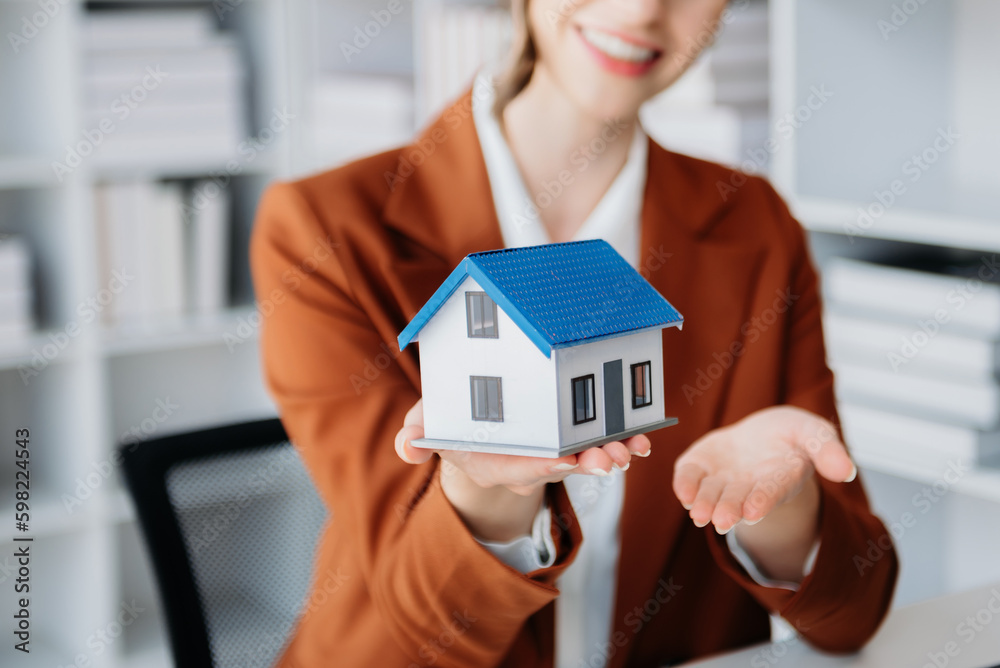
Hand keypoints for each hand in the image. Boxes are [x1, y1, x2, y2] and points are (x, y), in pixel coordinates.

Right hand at [394, 398, 651, 540]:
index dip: (542, 466)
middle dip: (588, 463)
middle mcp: (532, 462)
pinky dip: (623, 439)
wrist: (480, 431)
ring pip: (589, 457)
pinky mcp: (577, 439)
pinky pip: (603, 441)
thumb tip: (407, 448)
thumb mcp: (432, 429)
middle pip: (563, 466)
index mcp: (497, 461)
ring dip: (613, 453)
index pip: (520, 468)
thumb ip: (419, 437)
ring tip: (634, 448)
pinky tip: (643, 435)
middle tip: (610, 459)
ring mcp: (557, 453)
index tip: (564, 462)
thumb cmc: (455, 425)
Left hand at [672, 406, 855, 579]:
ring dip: (706, 505)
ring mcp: (722, 479)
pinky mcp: (699, 467)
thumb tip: (846, 471)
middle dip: (730, 509)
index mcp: (780, 479)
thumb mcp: (813, 432)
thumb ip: (827, 449)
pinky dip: (684, 485)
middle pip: (739, 500)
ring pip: (712, 495)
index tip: (754, 513)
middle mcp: (749, 486)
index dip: (763, 501)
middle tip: (721, 520)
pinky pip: (689, 478)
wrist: (761, 435)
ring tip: (700, 515)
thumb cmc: (790, 436)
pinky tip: (682, 493)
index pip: (772, 492)